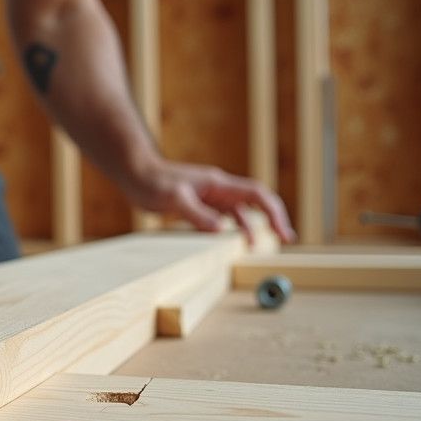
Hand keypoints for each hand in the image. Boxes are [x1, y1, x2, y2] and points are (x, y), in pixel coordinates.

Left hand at [129, 159, 296, 244]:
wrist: (134, 173)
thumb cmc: (153, 180)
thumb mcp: (175, 199)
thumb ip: (197, 215)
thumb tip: (221, 230)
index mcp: (219, 184)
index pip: (257, 194)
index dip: (274, 212)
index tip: (283, 232)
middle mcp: (218, 190)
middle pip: (254, 203)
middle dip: (271, 220)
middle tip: (285, 240)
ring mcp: (208, 198)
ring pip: (237, 213)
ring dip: (249, 228)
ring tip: (255, 248)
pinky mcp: (196, 206)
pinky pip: (219, 219)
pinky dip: (227, 230)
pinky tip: (227, 243)